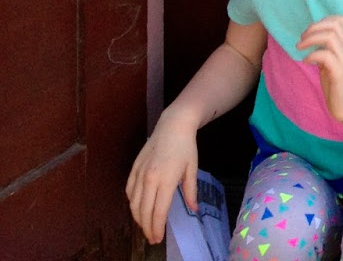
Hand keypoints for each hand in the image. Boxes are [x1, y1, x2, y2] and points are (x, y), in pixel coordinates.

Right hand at [125, 106, 197, 244]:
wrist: (173, 124)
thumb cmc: (186, 146)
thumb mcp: (192, 168)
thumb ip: (191, 191)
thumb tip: (194, 209)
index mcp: (165, 180)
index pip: (158, 212)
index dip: (156, 228)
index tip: (158, 239)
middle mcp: (149, 178)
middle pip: (144, 211)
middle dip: (147, 228)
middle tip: (152, 238)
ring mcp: (139, 173)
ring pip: (133, 203)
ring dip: (138, 218)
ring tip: (145, 226)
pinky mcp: (134, 167)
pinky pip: (129, 190)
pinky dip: (132, 203)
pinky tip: (138, 208)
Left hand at [298, 14, 342, 124]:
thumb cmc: (339, 86)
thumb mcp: (331, 65)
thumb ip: (325, 52)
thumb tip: (312, 43)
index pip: (340, 21)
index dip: (322, 21)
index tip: (310, 32)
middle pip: (334, 25)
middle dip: (314, 28)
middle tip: (302, 39)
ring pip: (330, 37)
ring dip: (311, 39)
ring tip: (300, 48)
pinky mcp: (339, 73)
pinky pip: (326, 56)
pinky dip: (312, 55)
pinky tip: (306, 62)